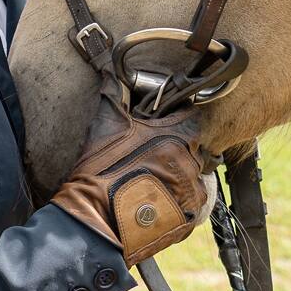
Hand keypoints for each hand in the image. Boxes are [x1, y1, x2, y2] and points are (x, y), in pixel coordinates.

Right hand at [49, 75, 216, 264]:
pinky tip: (154, 202)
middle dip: (178, 150)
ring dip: (178, 177)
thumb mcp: (106, 124)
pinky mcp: (189, 217)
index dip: (178, 120)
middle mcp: (192, 162)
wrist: (95, 221)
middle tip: (152, 158)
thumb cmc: (100, 171)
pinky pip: (190, 204)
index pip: (193, 117)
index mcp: (178, 135)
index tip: (166, 126)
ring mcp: (193, 192)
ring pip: (194, 177)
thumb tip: (108, 70)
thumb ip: (113, 91)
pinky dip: (177, 201)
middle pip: (195, 148)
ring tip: (150, 183)